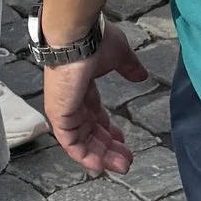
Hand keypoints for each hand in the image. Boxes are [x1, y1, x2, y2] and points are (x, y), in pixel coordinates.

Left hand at [41, 21, 155, 175]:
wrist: (76, 35)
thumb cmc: (93, 39)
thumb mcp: (118, 55)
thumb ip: (129, 67)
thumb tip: (141, 75)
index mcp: (83, 86)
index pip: (94, 115)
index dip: (108, 130)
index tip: (123, 140)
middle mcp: (71, 100)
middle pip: (90, 131)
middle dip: (109, 147)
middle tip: (126, 160)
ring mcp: (64, 109)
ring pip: (82, 141)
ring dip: (102, 155)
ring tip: (122, 166)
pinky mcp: (59, 115)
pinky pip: (71, 143)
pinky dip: (85, 155)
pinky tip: (100, 165)